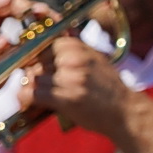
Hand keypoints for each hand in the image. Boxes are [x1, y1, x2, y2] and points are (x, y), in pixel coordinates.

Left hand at [18, 36, 132, 138]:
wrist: (125, 111)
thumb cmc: (107, 88)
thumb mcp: (94, 59)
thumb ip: (75, 50)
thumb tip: (51, 41)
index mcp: (79, 48)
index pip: (43, 45)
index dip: (35, 58)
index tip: (32, 66)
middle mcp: (74, 60)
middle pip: (36, 62)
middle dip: (31, 74)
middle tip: (31, 83)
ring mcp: (70, 78)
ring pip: (33, 78)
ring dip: (29, 87)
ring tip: (31, 95)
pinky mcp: (66, 98)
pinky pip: (34, 94)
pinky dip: (27, 99)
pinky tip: (27, 103)